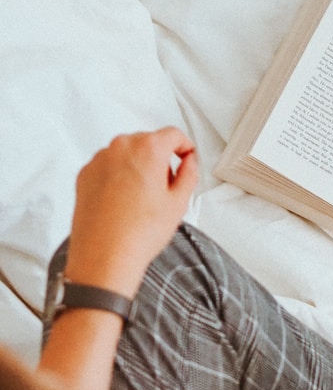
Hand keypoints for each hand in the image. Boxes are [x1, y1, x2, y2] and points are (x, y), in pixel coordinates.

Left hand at [65, 127, 197, 297]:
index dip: (185, 147)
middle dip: (160, 161)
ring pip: (127, 155)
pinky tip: (124, 204)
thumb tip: (189, 163)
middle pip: (148, 142)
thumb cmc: (138, 233)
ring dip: (138, 169)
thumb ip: (189, 174)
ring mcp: (100, 159)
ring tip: (142, 202)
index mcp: (148, 148)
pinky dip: (118, 178)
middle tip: (165, 189)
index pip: (173, 134)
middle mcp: (121, 147)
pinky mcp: (85, 174)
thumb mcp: (178, 203)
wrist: (104, 255)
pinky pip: (108, 168)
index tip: (186, 156)